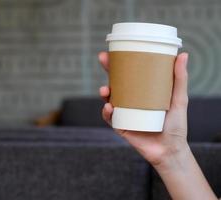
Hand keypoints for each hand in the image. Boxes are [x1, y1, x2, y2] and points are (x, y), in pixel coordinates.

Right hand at [98, 51, 188, 166]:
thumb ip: (180, 79)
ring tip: (105, 90)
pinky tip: (109, 107)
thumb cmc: (175, 125)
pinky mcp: (121, 126)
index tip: (112, 52)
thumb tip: (183, 55)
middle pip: (116, 83)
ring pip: (109, 99)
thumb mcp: (179, 100)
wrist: (170, 150)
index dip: (119, 63)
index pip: (129, 75)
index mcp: (142, 93)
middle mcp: (131, 101)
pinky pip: (110, 118)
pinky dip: (107, 112)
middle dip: (107, 71)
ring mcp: (125, 113)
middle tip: (103, 60)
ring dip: (104, 92)